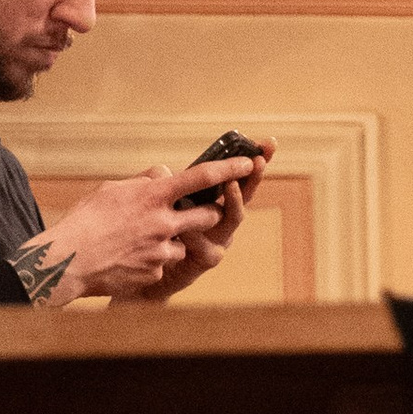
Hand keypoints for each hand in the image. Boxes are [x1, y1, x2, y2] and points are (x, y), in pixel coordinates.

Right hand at [29, 155, 265, 301]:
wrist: (67, 261)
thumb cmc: (85, 221)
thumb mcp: (112, 189)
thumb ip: (144, 182)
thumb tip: (164, 176)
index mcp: (153, 196)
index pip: (200, 177)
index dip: (229, 169)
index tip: (248, 163)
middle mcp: (163, 222)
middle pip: (206, 216)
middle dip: (206, 214)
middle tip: (191, 214)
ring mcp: (162, 250)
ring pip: (183, 244)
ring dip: (171, 242)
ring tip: (138, 243)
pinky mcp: (156, 274)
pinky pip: (164, 266)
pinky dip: (151, 263)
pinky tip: (127, 260)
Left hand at [139, 152, 268, 298]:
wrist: (144, 270)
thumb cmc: (156, 232)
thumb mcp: (164, 202)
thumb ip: (167, 186)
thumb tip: (164, 171)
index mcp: (216, 202)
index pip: (239, 177)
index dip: (255, 161)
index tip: (268, 143)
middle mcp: (223, 221)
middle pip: (245, 196)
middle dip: (253, 177)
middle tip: (256, 162)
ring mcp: (219, 240)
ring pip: (232, 218)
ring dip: (231, 200)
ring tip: (229, 184)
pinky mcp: (207, 260)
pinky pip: (207, 245)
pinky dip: (196, 233)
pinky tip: (186, 228)